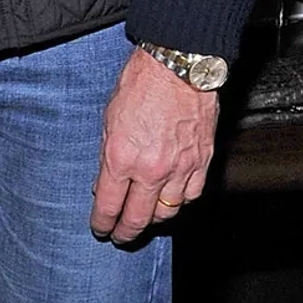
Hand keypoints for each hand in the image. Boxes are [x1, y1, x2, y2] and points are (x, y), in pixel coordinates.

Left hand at [90, 48, 218, 242]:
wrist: (178, 67)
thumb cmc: (140, 86)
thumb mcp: (108, 121)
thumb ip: (107, 157)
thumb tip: (103, 184)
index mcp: (120, 158)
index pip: (108, 206)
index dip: (102, 223)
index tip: (100, 229)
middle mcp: (150, 169)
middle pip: (138, 218)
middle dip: (126, 232)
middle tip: (120, 236)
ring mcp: (180, 168)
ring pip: (168, 211)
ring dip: (154, 218)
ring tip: (145, 218)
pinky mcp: (202, 161)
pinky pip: (192, 195)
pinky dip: (181, 202)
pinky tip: (172, 199)